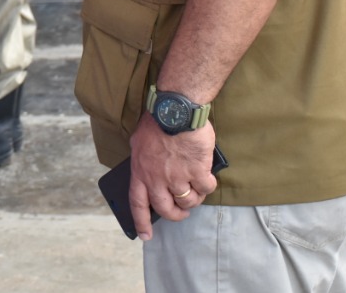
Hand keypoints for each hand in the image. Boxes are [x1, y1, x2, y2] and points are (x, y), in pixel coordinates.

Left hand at [128, 116, 218, 240]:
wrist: (175, 109)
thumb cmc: (157, 121)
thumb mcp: (139, 142)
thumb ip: (142, 160)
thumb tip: (146, 170)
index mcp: (140, 171)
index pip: (138, 204)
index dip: (141, 222)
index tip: (145, 235)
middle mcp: (157, 178)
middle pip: (166, 209)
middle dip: (176, 215)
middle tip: (182, 212)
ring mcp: (177, 176)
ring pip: (188, 201)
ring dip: (193, 198)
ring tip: (195, 188)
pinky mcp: (197, 170)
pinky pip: (206, 188)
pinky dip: (208, 185)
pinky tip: (207, 176)